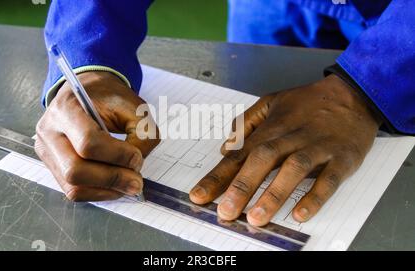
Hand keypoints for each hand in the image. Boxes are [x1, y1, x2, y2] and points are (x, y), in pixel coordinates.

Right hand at [35, 71, 159, 200]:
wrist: (88, 92)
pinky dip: (98, 192)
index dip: (117, 156)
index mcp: (66, 108)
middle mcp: (49, 131)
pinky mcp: (52, 167)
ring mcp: (47, 151)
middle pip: (75, 170)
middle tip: (136, 181)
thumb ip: (142, 135)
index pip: (88, 142)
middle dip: (112, 179)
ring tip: (128, 183)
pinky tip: (115, 185)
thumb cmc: (110, 98)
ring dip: (106, 190)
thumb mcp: (134, 107)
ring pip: (73, 186)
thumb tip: (136, 167)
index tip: (137, 157)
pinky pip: (73, 191)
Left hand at [189, 74, 380, 225]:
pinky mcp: (342, 158)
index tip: (199, 196)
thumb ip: (246, 122)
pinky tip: (300, 213)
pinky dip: (315, 196)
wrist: (353, 93)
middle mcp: (291, 137)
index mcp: (272, 128)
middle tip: (226, 211)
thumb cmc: (309, 102)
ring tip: (257, 217)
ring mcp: (317, 147)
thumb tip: (225, 146)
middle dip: (241, 186)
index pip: (239, 155)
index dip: (218, 176)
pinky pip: (328, 178)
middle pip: (262, 160)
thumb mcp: (272, 102)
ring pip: (293, 169)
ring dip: (274, 193)